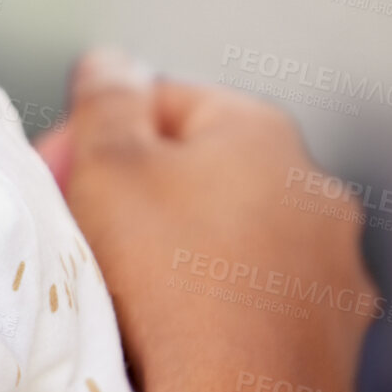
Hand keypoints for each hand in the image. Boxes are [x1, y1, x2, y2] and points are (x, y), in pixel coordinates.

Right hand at [35, 50, 379, 391]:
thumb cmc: (174, 285)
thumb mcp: (108, 165)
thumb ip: (106, 100)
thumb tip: (110, 65)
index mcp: (263, 134)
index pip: (161, 98)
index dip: (98, 130)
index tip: (66, 166)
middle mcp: (311, 192)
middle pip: (196, 166)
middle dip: (137, 189)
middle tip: (88, 221)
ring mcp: (325, 264)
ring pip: (226, 230)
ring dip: (176, 243)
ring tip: (124, 277)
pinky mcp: (323, 326)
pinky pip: (249, 288)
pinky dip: (210, 295)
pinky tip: (170, 317)